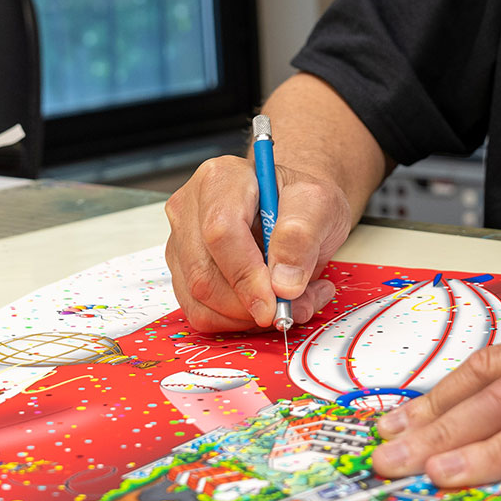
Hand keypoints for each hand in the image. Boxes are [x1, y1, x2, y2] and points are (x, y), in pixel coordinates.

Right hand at [163, 155, 352, 331]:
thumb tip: (283, 283)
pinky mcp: (182, 272)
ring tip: (291, 299)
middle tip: (293, 305)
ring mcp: (181, 242)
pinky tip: (267, 303)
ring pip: (199, 299)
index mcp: (221, 178)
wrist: (293, 209)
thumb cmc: (302, 201)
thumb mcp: (319, 204)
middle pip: (203, 273)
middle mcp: (190, 208)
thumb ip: (303, 236)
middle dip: (249, 303)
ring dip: (247, 315)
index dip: (246, 275)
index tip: (274, 303)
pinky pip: (200, 313)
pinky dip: (236, 321)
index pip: (221, 232)